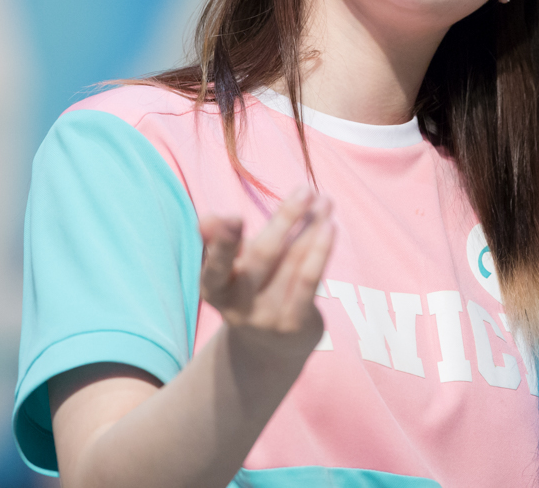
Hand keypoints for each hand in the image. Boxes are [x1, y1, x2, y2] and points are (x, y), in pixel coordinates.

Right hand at [199, 187, 334, 364]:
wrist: (269, 349)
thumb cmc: (248, 291)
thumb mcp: (229, 268)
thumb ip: (221, 242)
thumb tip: (207, 219)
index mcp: (214, 289)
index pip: (216, 266)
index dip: (223, 243)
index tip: (233, 217)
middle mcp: (238, 306)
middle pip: (262, 257)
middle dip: (284, 220)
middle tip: (305, 190)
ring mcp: (267, 318)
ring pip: (292, 262)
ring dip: (311, 227)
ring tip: (325, 200)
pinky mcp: (294, 323)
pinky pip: (309, 281)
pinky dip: (320, 252)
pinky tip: (330, 227)